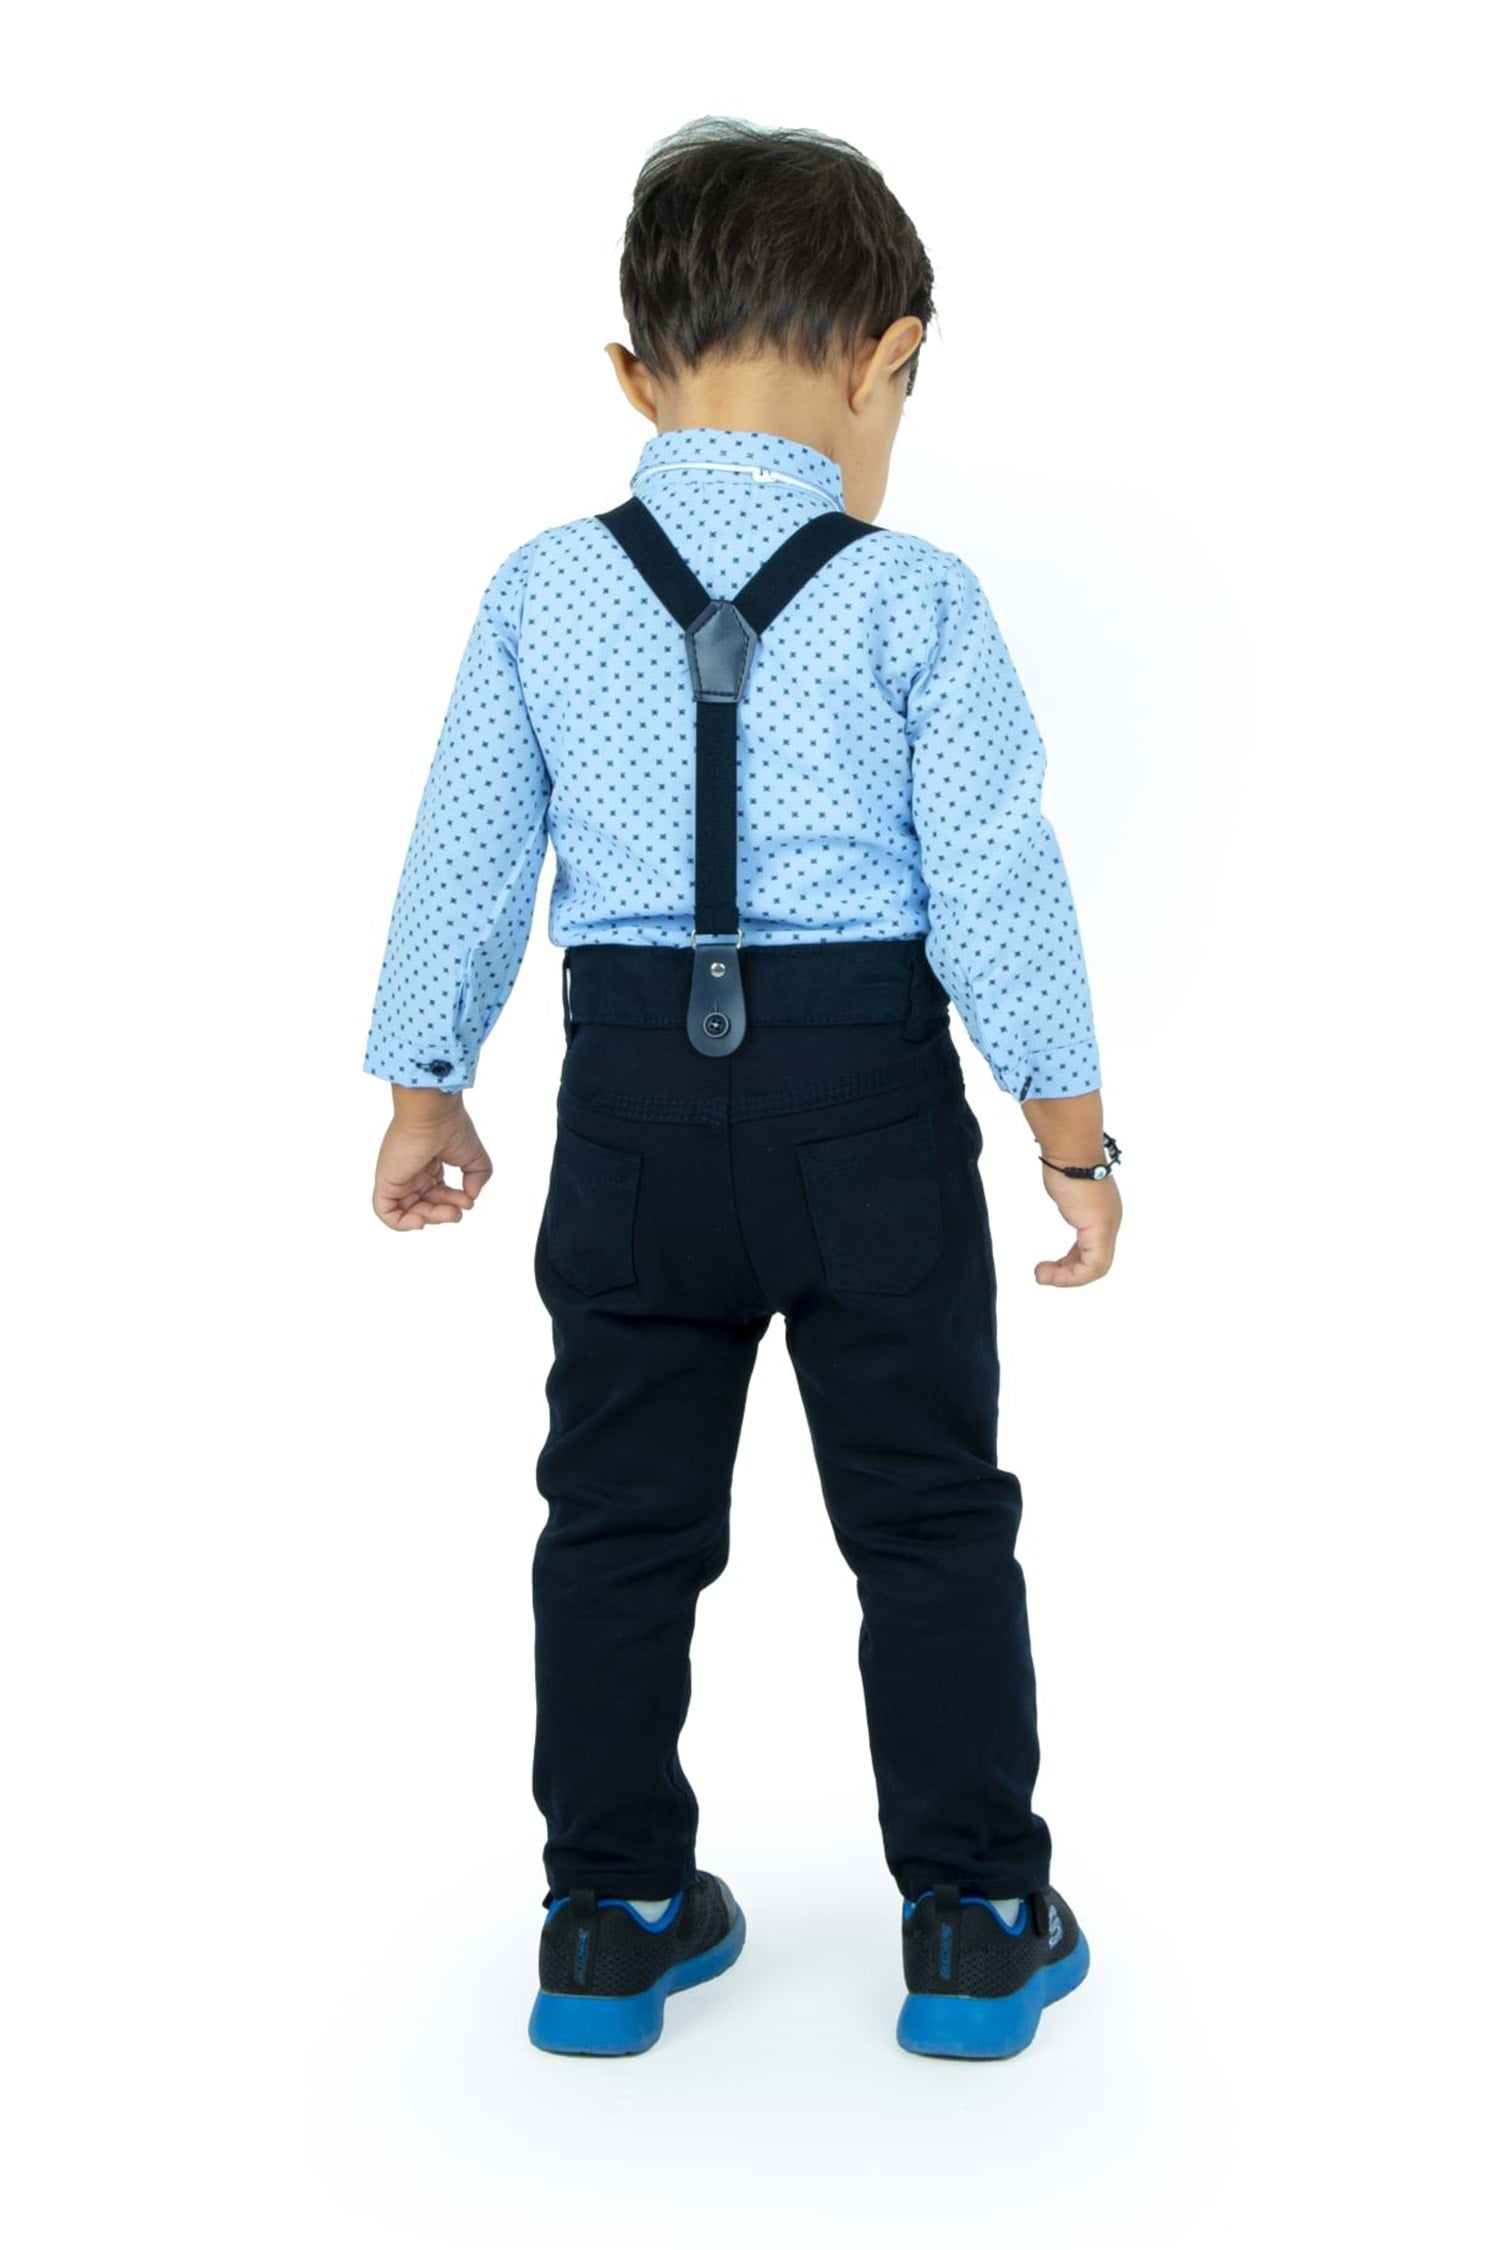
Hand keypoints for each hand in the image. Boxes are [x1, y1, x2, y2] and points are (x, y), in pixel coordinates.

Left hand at [371, 1092, 492, 1230]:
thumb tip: (470, 1199)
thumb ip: (477, 1179)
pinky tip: (421, 1221)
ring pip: (409, 1212)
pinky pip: (386, 1213)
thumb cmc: (451, 1127)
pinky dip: (402, 1224)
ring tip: (449, 1214)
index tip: (468, 1200)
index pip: (438, 1194)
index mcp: (428, 1164)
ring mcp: (398, 1177)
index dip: (454, 1202)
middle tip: (459, 1211)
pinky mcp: (387, 1182)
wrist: (432, 1114)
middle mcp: (412, 1172)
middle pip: (425, 1205)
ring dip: (431, 1218)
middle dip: (444, 1213)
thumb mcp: (475, 1158)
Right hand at [1034, 1165, 1121, 1286]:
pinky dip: (1070, 1274)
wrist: (1070, 1149)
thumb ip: (1071, 1204)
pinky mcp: (1100, 1228)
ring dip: (1066, 1278)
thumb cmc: (1065, 1161)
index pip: (1093, 1252)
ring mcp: (1107, 1226)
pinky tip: (1048, 1270)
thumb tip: (1067, 1204)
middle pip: (1095, 1264)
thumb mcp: (1068, 1190)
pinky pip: (1092, 1265)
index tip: (1049, 1266)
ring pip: (1095, 1268)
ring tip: (1041, 1275)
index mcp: (1103, 1215)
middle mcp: (1109, 1222)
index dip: (1071, 1265)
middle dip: (1067, 1274)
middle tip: (1042, 1275)